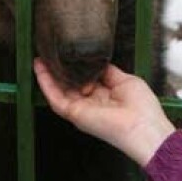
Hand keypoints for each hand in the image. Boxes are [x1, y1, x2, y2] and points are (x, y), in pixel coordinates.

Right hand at [33, 58, 175, 166]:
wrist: (142, 126)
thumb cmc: (142, 107)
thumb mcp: (125, 81)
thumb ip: (108, 72)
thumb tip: (97, 62)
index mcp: (104, 96)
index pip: (84, 80)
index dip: (75, 68)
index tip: (68, 54)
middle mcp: (90, 103)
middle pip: (68, 85)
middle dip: (58, 71)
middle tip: (48, 55)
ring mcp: (81, 109)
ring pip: (58, 91)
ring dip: (47, 76)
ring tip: (39, 60)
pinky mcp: (74, 113)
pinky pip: (55, 98)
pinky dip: (46, 84)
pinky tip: (40, 70)